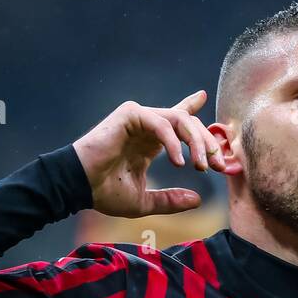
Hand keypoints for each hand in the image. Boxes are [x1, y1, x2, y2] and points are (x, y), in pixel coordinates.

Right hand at [72, 89, 227, 217]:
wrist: (79, 186)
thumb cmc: (105, 192)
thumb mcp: (144, 201)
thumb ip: (170, 200)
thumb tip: (198, 199)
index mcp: (150, 141)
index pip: (176, 120)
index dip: (191, 106)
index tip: (204, 97)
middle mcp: (146, 126)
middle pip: (187, 122)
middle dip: (206, 143)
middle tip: (218, 165)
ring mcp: (139, 117)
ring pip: (180, 119)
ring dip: (195, 142)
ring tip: (201, 165)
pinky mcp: (130, 114)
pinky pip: (162, 123)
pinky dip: (173, 142)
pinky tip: (178, 162)